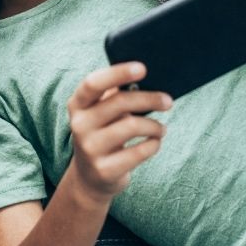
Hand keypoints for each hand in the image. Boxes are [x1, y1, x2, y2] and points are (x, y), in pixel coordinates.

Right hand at [66, 62, 171, 203]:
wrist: (90, 177)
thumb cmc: (103, 134)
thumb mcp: (100, 113)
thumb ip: (114, 95)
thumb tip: (145, 79)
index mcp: (77, 104)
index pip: (94, 83)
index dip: (118, 73)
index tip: (143, 68)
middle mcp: (79, 124)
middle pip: (120, 102)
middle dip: (149, 99)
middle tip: (168, 101)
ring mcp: (90, 148)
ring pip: (132, 126)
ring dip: (154, 126)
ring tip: (161, 129)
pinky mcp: (104, 170)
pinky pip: (139, 152)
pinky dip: (153, 144)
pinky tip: (154, 142)